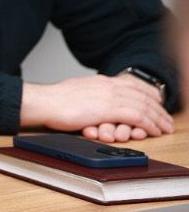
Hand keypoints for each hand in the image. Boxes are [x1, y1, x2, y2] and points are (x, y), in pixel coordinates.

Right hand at [20, 74, 173, 142]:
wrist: (44, 101)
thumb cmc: (53, 100)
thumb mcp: (75, 91)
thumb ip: (89, 94)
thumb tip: (93, 101)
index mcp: (101, 81)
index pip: (132, 85)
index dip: (148, 94)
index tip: (156, 102)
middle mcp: (109, 86)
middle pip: (142, 96)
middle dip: (158, 109)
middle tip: (166, 119)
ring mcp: (110, 96)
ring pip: (144, 106)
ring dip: (158, 118)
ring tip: (166, 127)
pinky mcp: (110, 109)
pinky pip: (138, 116)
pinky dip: (150, 124)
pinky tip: (154, 130)